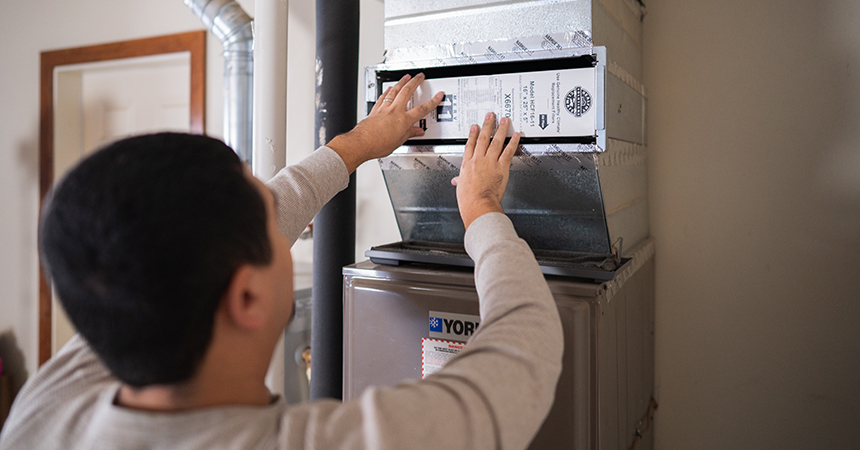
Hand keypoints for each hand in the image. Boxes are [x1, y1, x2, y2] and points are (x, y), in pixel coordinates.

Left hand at [326, 73, 443, 172]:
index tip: (438, 95)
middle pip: (407, 92)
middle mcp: (394, 111)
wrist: (362, 143)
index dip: (432, 102)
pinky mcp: (375, 110)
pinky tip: (388, 88)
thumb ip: (409, 134)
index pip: (422, 109)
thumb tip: (417, 132)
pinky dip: (387, 91)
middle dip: (415, 82)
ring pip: (394, 91)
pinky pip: (383, 97)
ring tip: (406, 77)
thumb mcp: (399, 142)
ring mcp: (384, 109)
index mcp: (403, 120)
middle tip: (420, 76)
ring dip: (401, 82)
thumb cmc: (378, 144)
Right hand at [452, 112, 519, 229]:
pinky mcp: (501, 166)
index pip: (470, 145)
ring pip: (496, 141)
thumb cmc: (469, 199)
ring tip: (504, 121)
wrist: (478, 204)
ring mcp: (490, 162)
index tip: (475, 127)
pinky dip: (513, 142)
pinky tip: (516, 136)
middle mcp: (478, 160)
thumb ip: (460, 181)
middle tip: (490, 116)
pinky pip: (508, 151)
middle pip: (483, 139)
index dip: (473, 134)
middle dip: (487, 126)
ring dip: (501, 129)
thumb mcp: (460, 187)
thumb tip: (456, 181)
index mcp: (467, 165)